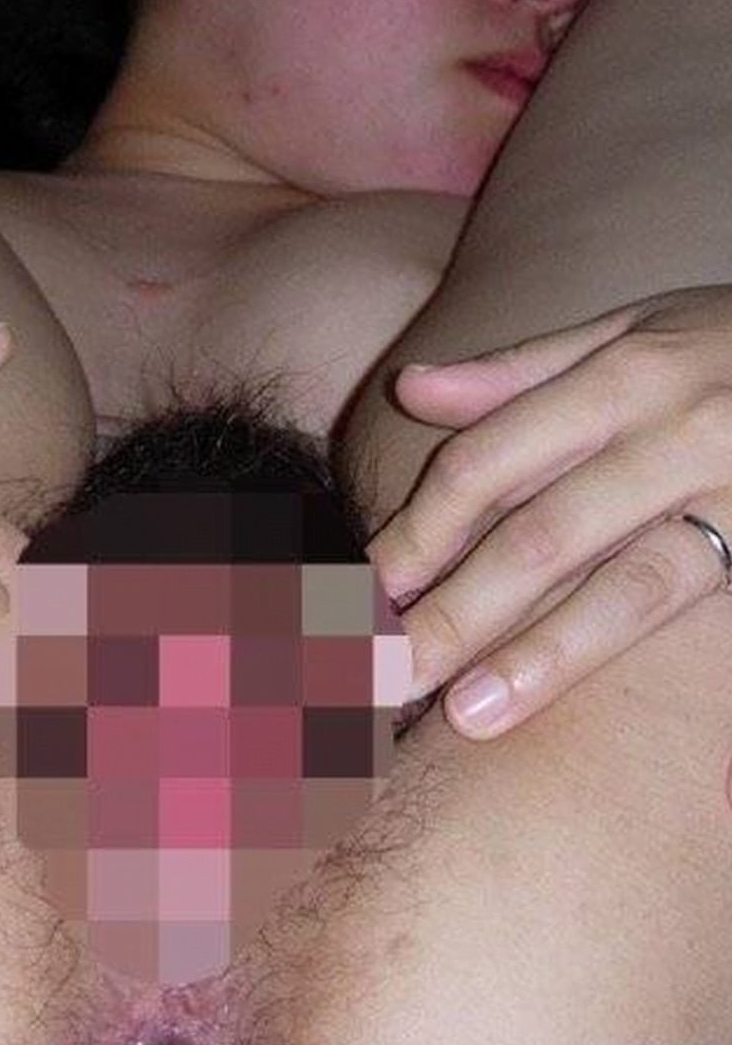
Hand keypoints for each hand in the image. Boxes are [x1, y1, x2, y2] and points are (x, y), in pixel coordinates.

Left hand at [371, 286, 731, 737]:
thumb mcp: (636, 330)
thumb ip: (521, 371)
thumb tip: (412, 390)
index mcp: (623, 372)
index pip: (490, 464)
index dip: (419, 532)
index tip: (360, 593)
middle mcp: (676, 433)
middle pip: (537, 534)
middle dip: (449, 611)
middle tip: (375, 676)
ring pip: (621, 585)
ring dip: (534, 653)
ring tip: (462, 714)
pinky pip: (684, 603)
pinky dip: (615, 651)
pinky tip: (567, 699)